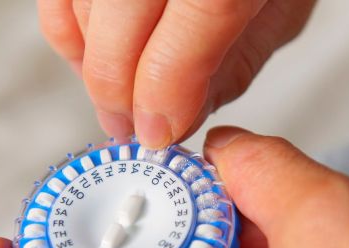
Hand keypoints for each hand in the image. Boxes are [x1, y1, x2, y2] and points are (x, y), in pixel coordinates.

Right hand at [36, 0, 315, 147]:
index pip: (197, 18)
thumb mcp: (280, 10)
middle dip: (119, 93)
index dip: (167, 90)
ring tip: (117, 101)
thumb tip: (177, 119)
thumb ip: (234, 65)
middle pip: (122, 22)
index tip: (160, 134)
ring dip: (93, 71)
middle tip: (131, 129)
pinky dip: (68, 34)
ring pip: (82, 12)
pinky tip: (93, 61)